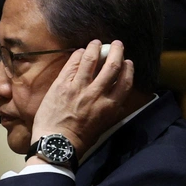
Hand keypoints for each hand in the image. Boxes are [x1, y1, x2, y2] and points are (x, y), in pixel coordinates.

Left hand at [31, 40, 134, 159]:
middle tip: (117, 44)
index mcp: (111, 106)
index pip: (126, 81)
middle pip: (112, 66)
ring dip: (95, 47)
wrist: (57, 143)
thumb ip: (109, 108)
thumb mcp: (103, 125)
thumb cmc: (80, 139)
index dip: (128, 68)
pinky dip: (78, 55)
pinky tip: (80, 51)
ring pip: (91, 60)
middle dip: (116, 51)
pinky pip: (72, 64)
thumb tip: (112, 96)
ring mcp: (79, 87)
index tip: (127, 61)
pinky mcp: (62, 85)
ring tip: (96, 42)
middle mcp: (97, 94)